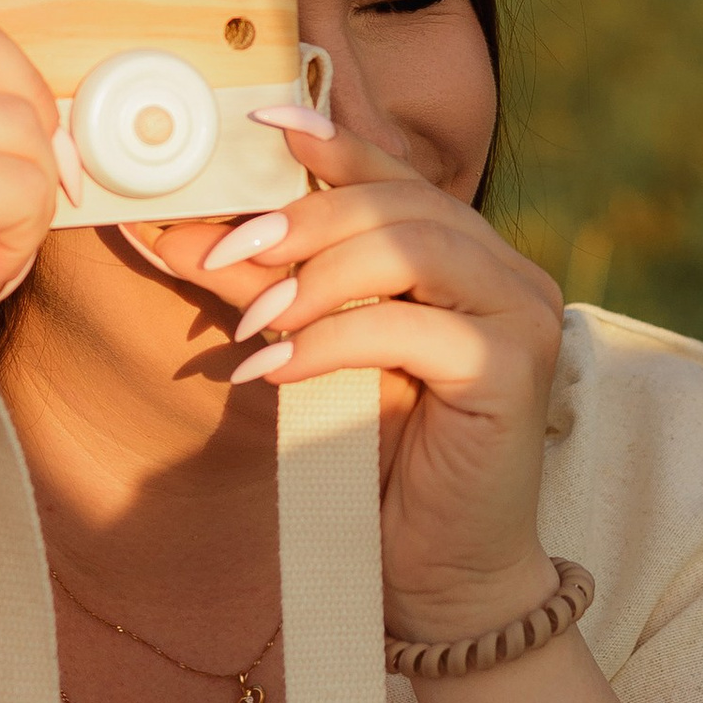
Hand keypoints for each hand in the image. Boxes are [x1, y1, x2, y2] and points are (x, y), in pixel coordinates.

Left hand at [196, 114, 565, 637]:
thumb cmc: (380, 467)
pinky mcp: (513, 368)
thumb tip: (180, 232)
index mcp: (471, 257)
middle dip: (302, 219)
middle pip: (400, 203)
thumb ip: (269, 288)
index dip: (331, 144)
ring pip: (411, 247)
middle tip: (222, 251)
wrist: (440, 577)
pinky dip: (332, 342)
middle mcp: (510, 273)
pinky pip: (411, 327)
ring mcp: (523, 315)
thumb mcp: (314, 354)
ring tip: (252, 322)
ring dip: (315, 279)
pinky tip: (275, 370)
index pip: (398, 176)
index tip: (257, 125)